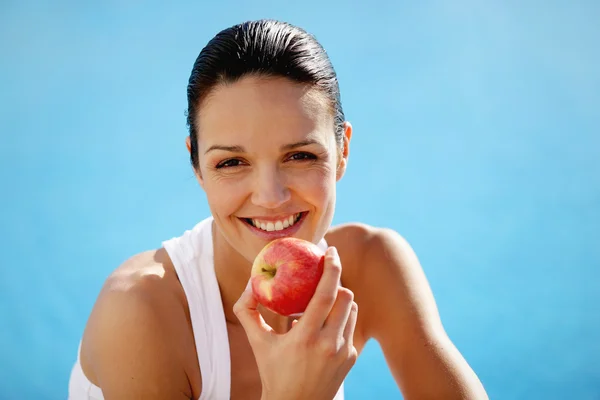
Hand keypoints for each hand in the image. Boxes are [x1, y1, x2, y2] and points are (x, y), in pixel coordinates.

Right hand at [233, 246, 357, 399]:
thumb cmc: (272, 371)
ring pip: (351, 310)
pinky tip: (324, 326)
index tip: (331, 251)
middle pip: (346, 297)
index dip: (331, 268)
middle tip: (324, 276)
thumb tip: (250, 283)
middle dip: (336, 282)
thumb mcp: (257, 342)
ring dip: (339, 300)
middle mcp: (329, 345)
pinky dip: (339, 320)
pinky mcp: (351, 358)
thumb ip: (248, 311)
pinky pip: (350, 327)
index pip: (325, 295)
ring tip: (321, 304)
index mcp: (305, 338)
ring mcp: (344, 352)